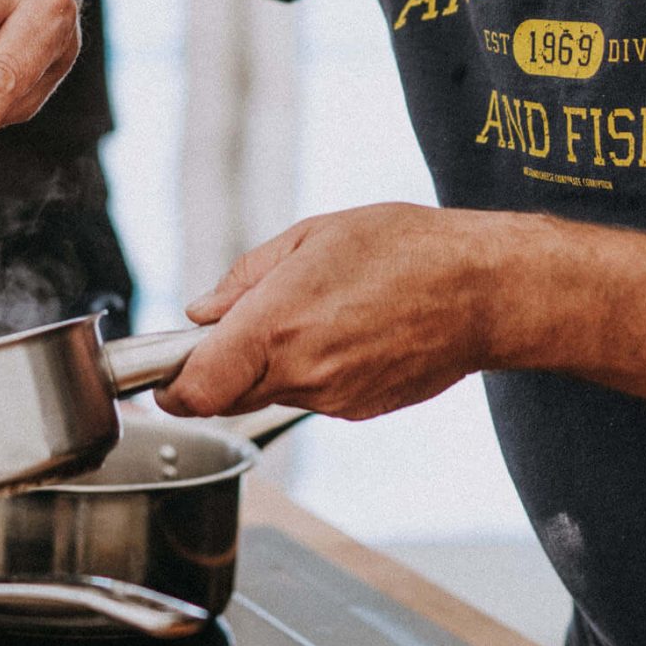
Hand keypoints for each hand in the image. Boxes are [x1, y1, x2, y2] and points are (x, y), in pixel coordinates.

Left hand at [155, 204, 495, 420]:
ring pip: (274, 392)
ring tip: (315, 312)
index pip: (197, 391)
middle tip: (238, 327)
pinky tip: (346, 330)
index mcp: (278, 326)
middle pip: (228, 396)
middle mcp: (303, 373)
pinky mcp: (361, 408)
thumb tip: (203, 312)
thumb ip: (246, 278)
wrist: (483, 291)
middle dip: (219, 370)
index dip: (169, 390)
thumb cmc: (403, 249)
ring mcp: (335, 398)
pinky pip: (315, 395)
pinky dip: (313, 370)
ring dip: (273, 364)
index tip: (162, 378)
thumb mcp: (312, 237)